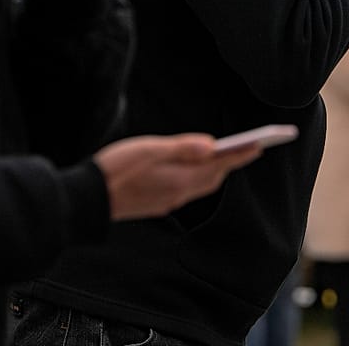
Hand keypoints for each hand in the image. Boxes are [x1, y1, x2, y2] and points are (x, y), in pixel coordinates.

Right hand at [94, 134, 261, 221]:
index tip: (260, 144)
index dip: (240, 154)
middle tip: (250, 147)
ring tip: (227, 157)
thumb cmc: (115, 168)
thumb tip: (211, 144)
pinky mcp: (156, 204)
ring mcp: (167, 201)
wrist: (88, 200)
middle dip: (232, 162)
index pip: (219, 165)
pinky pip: (186, 190)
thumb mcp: (148, 149)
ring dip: (216, 171)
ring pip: (200, 186)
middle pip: (213, 177)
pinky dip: (198, 178)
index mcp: (180, 179)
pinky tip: (192, 170)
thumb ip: (181, 147)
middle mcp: (178, 193)